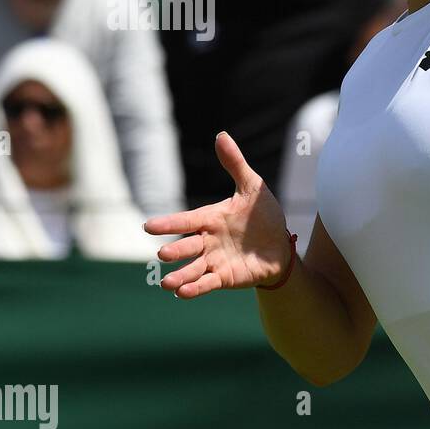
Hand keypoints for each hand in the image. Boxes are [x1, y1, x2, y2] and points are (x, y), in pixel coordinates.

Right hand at [143, 131, 292, 297]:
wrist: (281, 246)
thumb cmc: (264, 216)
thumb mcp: (252, 188)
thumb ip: (235, 164)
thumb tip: (221, 135)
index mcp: (210, 219)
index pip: (186, 221)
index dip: (168, 224)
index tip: (148, 226)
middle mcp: (208, 241)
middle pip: (187, 246)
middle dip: (175, 251)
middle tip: (163, 254)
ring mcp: (215, 261)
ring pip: (192, 268)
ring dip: (179, 275)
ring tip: (166, 283)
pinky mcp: (225, 278)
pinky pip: (207, 284)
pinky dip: (195, 289)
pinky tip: (181, 293)